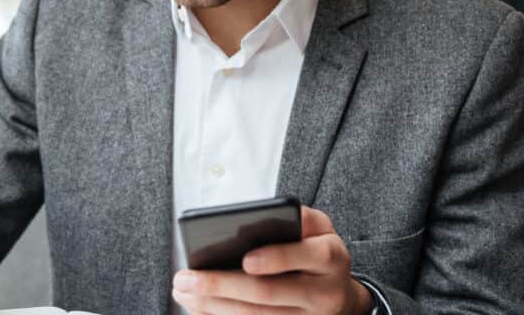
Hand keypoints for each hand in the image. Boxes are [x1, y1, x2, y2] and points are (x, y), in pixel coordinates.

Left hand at [172, 206, 372, 314]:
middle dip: (222, 285)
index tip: (245, 259)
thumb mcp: (318, 227)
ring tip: (184, 292)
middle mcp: (324, 292)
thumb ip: (297, 217)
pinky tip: (200, 309)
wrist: (339, 295)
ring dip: (214, 306)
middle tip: (186, 279)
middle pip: (268, 292)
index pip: (304, 256)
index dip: (275, 259)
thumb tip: (260, 218)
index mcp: (330, 257)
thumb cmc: (317, 249)